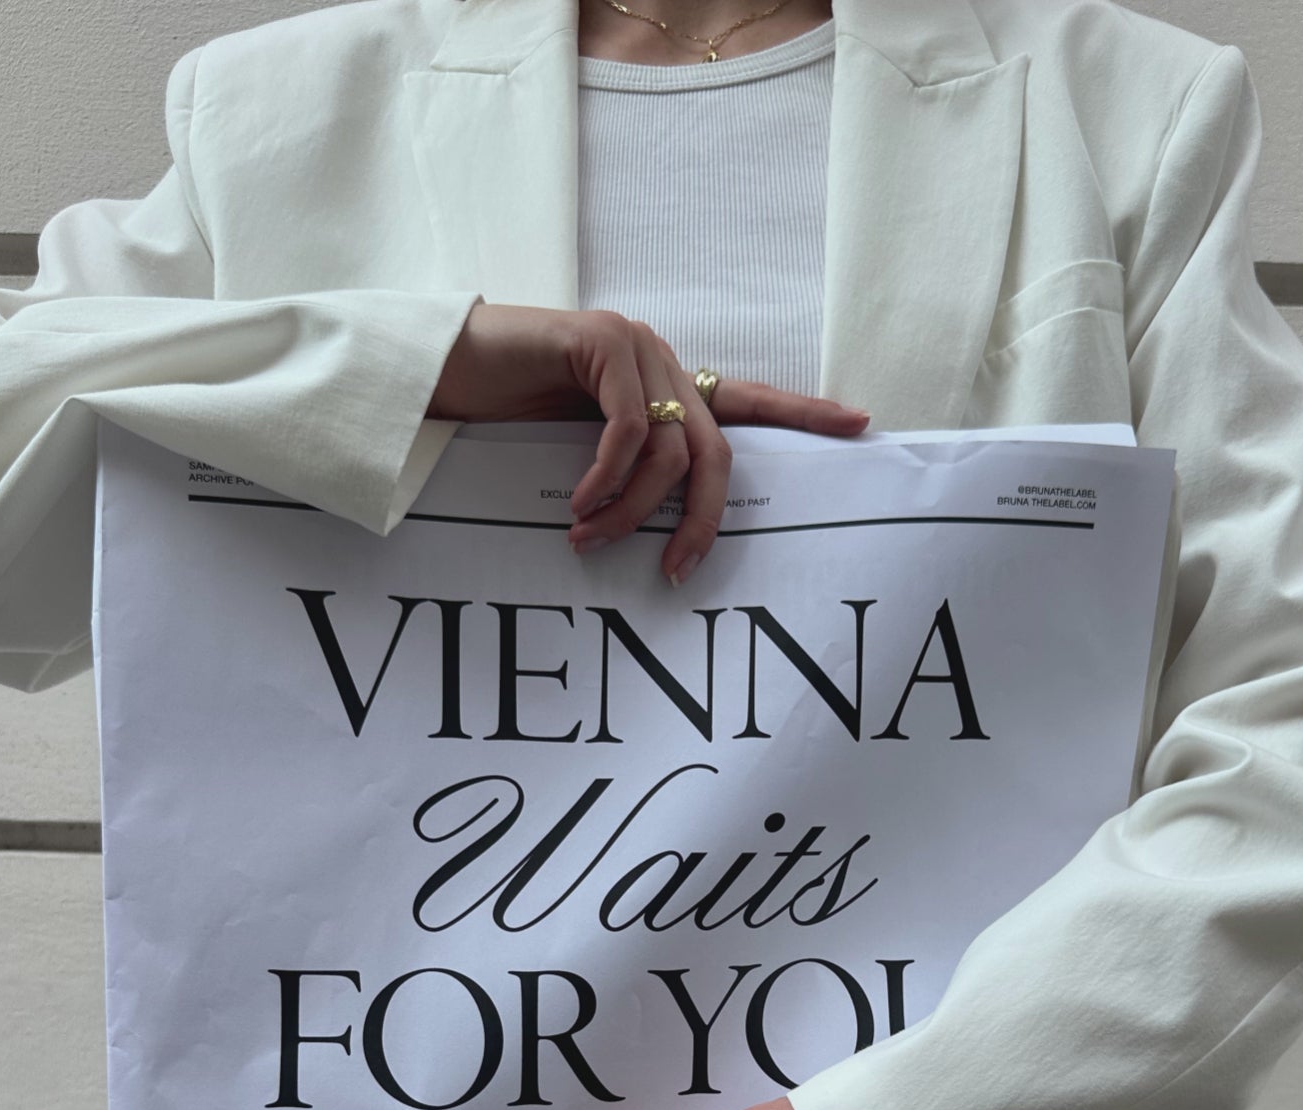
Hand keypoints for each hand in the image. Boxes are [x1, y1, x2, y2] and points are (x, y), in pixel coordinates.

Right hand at [427, 303, 869, 584]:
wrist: (441, 372)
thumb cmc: (504, 417)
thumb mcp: (577, 455)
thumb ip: (626, 475)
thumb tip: (660, 532)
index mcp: (666, 386)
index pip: (748, 401)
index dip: (804, 412)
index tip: (861, 425)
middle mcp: (662, 361)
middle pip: (716, 452)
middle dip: (701, 520)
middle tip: (677, 572)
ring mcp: (634, 347)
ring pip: (670, 450)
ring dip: (632, 511)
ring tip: (588, 540)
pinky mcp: (599, 342)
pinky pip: (629, 429)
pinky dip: (607, 478)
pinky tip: (579, 505)